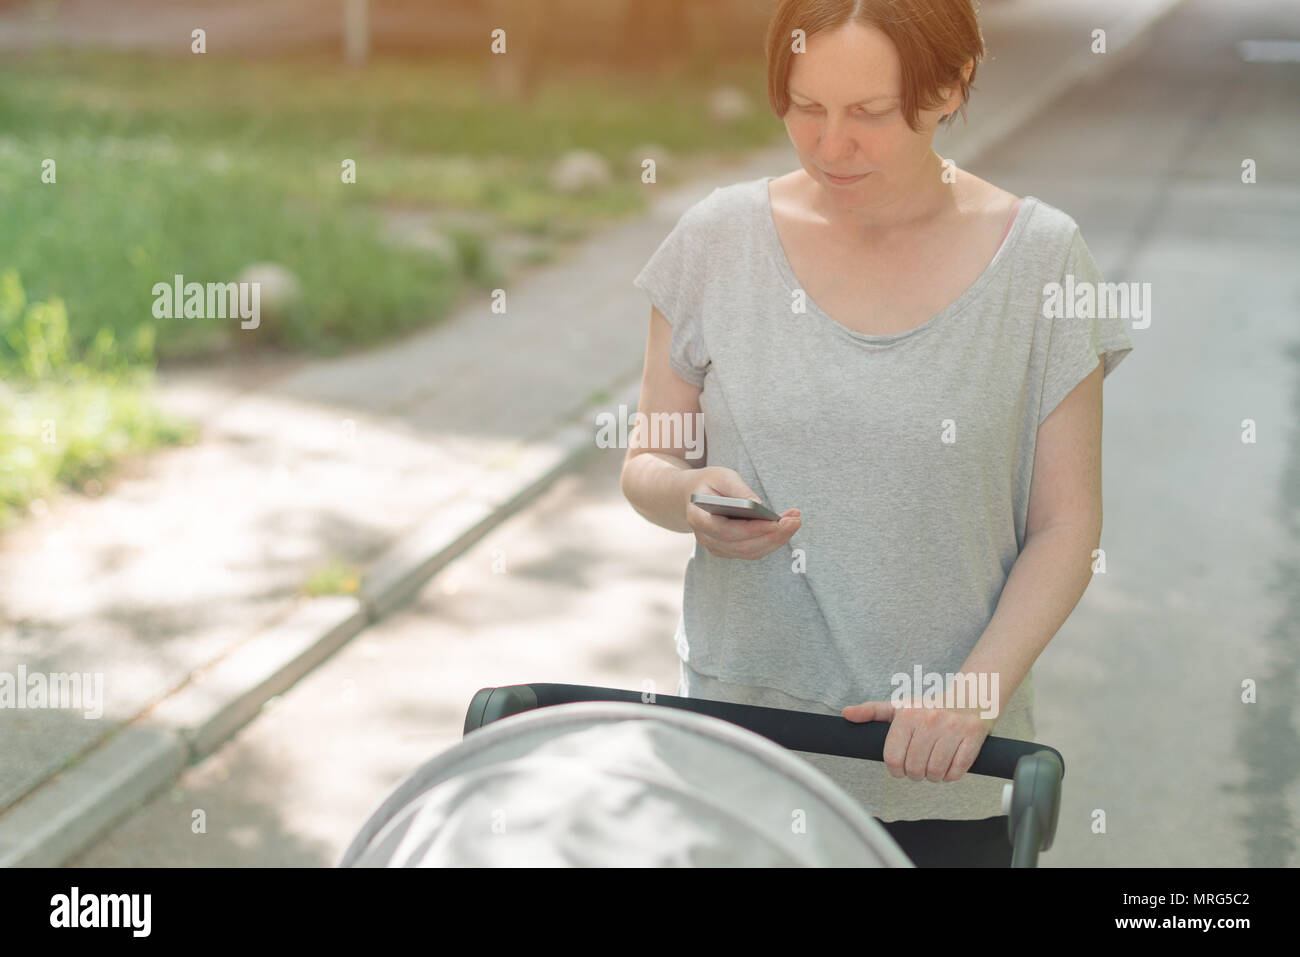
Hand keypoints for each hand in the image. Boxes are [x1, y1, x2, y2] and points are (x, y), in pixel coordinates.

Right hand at [684, 466, 799, 560]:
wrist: (695, 495)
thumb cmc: (709, 483)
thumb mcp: (721, 476)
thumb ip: (738, 490)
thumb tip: (758, 505)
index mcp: (698, 518)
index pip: (726, 531)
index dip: (752, 530)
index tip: (776, 522)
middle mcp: (706, 538)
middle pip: (742, 546)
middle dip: (772, 536)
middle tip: (795, 521)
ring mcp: (717, 547)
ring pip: (751, 552)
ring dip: (777, 539)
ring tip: (795, 521)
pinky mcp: (729, 550)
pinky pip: (754, 551)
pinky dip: (772, 540)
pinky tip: (785, 527)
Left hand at [840, 696, 995, 782]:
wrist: (969, 698)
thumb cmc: (929, 707)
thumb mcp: (899, 706)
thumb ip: (871, 711)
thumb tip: (846, 714)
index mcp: (907, 714)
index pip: (892, 758)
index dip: (896, 770)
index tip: (901, 767)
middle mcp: (929, 720)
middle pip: (914, 768)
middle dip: (915, 775)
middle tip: (919, 768)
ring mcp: (952, 729)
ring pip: (935, 772)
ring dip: (933, 777)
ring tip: (933, 767)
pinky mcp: (972, 737)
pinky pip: (957, 771)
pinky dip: (951, 776)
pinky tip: (948, 767)